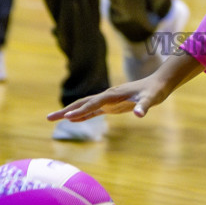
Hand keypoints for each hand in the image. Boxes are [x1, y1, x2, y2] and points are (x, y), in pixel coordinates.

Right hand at [48, 54, 202, 120]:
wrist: (157, 84)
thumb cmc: (154, 92)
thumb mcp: (151, 100)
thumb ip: (144, 107)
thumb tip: (140, 114)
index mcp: (113, 94)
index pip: (93, 104)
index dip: (80, 111)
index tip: (66, 118)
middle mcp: (107, 96)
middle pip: (82, 103)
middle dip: (65, 111)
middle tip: (48, 118)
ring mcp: (107, 100)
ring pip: (84, 106)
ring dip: (69, 113)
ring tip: (53, 118)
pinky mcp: (111, 105)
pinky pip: (93, 111)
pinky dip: (81, 115)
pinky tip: (73, 120)